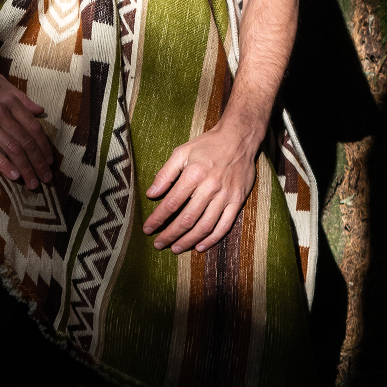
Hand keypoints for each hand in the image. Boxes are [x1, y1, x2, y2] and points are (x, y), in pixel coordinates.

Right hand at [0, 72, 53, 191]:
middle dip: (38, 162)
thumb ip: (20, 96)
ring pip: (11, 148)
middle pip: (25, 140)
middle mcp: (0, 111)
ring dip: (25, 168)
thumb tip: (40, 110)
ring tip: (33, 182)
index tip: (50, 160)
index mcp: (9, 99)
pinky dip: (4, 165)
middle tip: (46, 178)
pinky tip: (13, 176)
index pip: (33, 126)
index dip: (44, 145)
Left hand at [142, 124, 258, 253]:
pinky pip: (225, 225)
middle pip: (187, 218)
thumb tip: (151, 193)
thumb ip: (165, 173)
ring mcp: (225, 196)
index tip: (148, 229)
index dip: (158, 218)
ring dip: (188, 240)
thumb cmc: (207, 145)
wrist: (238, 138)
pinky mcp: (237, 200)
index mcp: (193, 174)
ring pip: (205, 225)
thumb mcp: (182, 152)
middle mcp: (210, 187)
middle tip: (159, 244)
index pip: (171, 203)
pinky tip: (200, 246)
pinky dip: (212, 239)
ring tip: (176, 248)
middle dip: (170, 234)